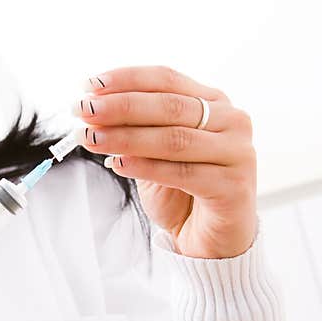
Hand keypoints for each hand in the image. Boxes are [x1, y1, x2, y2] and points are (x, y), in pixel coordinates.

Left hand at [76, 66, 256, 258]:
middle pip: (169, 106)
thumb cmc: (182, 194)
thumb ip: (134, 131)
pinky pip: (182, 172)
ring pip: (174, 138)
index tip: (89, 85)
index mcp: (213, 103)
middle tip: (84, 110)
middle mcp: (232, 121)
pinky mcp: (233, 186)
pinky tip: (117, 164)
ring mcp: (237, 152)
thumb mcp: (152, 154)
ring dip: (126, 137)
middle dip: (120, 107)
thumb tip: (93, 111)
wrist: (211, 241)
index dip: (127, 80)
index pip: (167, 79)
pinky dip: (146, 167)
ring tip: (91, 138)